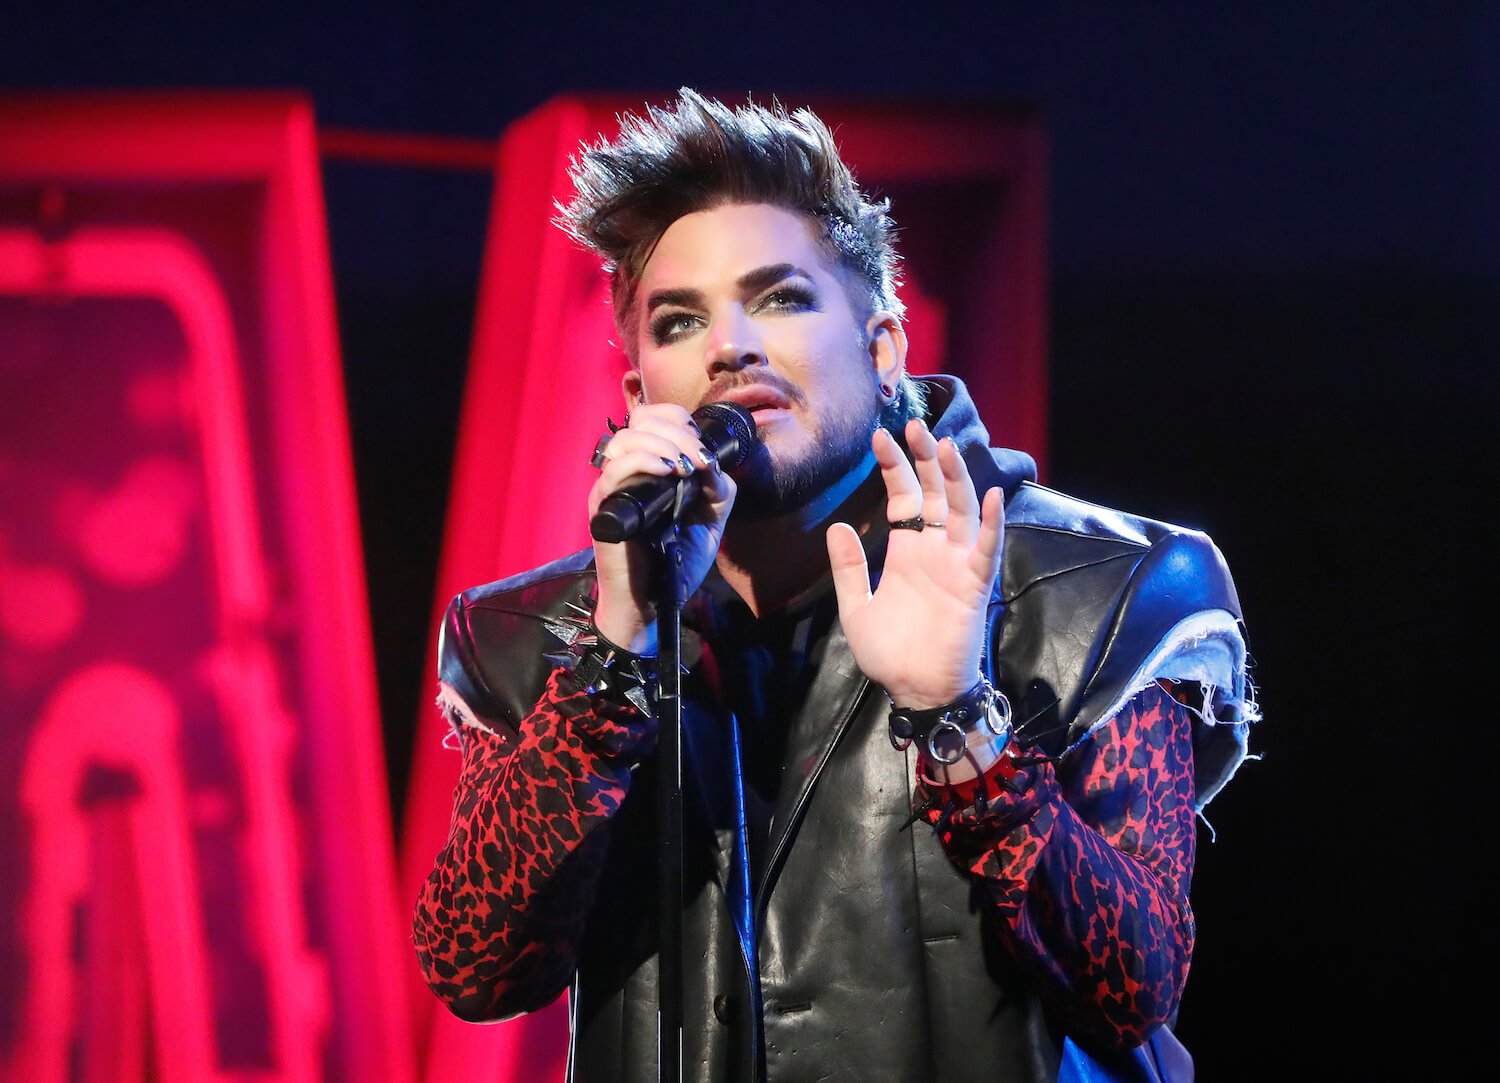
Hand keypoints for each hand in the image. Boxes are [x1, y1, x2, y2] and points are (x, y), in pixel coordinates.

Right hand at [588, 404, 735, 651]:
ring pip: (626, 439)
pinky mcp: (603, 507)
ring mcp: (612, 488)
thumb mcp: (710, 521)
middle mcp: (628, 472)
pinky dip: (643, 462)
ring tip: (682, 468)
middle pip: (641, 421)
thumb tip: (713, 465)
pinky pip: (615, 471)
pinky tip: (667, 473)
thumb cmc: (674, 561)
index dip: (680, 422)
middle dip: (678, 433)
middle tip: (698, 462)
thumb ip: (718, 491)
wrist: (652, 602)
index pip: (655, 419)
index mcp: (649, 468)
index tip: (702, 453)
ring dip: (662, 445)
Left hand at [826, 419, 1003, 707]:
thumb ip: (849, 568)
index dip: (894, 466)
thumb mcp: (856, 607)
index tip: (879, 436)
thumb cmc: (889, 653)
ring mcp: (957, 564)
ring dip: (955, 479)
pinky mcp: (975, 585)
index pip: (903, 496)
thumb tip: (837, 526)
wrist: (917, 691)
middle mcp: (933, 550)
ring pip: (960, 511)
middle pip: (934, 493)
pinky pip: (986, 549)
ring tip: (944, 447)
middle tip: (912, 425)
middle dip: (925, 459)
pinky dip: (989, 523)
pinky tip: (990, 496)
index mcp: (905, 551)